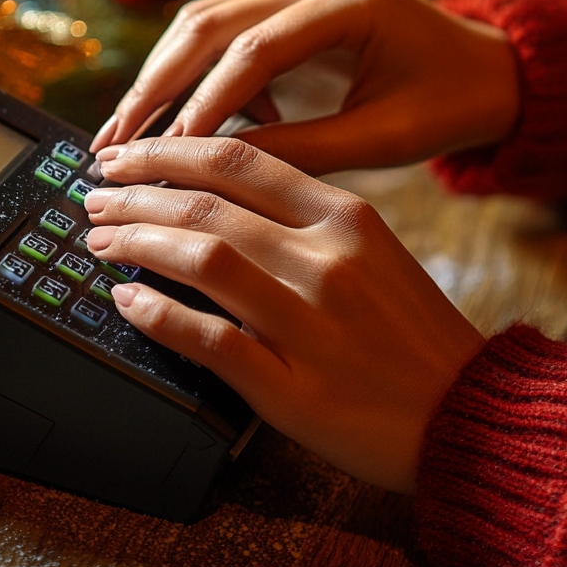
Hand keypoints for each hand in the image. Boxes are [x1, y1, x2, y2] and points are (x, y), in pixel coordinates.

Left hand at [84, 136, 484, 493]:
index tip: (128, 156)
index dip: (169, 152)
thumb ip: (305, 219)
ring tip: (100, 241)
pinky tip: (125, 299)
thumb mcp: (374, 252)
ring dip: (135, 244)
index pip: (238, 159)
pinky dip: (156, 315)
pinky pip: (208, 340)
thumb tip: (218, 197)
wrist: (471, 414)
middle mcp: (327, 260)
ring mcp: (309, 324)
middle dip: (135, 196)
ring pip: (201, 259)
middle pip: (206, 204)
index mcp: (347, 217)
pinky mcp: (293, 388)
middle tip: (96, 197)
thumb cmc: (415, 334)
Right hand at [90, 0, 519, 174]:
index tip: (164, 154)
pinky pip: (231, 33)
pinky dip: (201, 78)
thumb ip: (305, 148)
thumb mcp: (386, 139)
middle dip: (157, 83)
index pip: (254, 49)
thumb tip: (218, 171)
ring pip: (209, 21)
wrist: (497, 71)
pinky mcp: (299, 3)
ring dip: (164, 76)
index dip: (204, 103)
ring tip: (126, 134)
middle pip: (212, 20)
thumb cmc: (454, 105)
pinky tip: (193, 128)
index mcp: (352, 2)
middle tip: (112, 141)